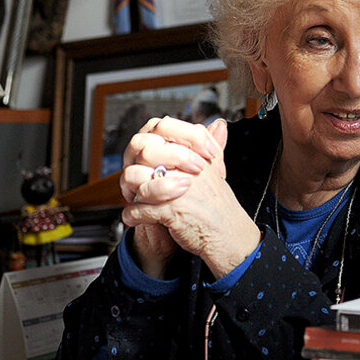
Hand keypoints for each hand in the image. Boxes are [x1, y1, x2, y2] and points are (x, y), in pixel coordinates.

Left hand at [122, 119, 261, 278]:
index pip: (165, 127)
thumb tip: (216, 124)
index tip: (150, 155)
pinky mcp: (170, 211)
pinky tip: (136, 217)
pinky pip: (138, 209)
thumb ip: (212, 145)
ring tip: (135, 197)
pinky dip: (133, 215)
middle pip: (146, 151)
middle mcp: (186, 168)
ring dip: (131, 190)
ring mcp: (177, 189)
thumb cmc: (218, 206)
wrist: (228, 235)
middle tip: (138, 177)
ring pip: (136, 178)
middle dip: (136, 166)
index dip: (151, 139)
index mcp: (196, 154)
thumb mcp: (216, 170)